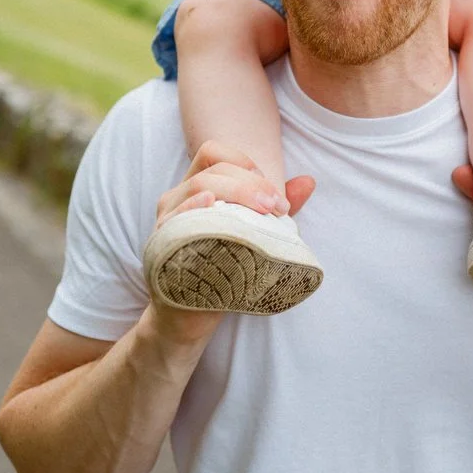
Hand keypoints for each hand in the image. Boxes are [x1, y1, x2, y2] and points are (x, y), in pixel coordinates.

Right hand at [148, 141, 315, 339]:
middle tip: (277, 206)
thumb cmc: (221, 270)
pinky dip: (194, 207)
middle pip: (212, 170)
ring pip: (198, 187)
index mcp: (195, 190)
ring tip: (264, 210)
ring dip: (237, 192)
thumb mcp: (252, 234)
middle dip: (251, 182)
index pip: (213, 153)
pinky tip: (212, 205)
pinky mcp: (163, 247)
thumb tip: (309, 181)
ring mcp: (167, 223)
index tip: (271, 192)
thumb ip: (275, 208)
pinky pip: (176, 220)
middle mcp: (176, 200)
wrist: (189, 319)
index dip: (244, 162)